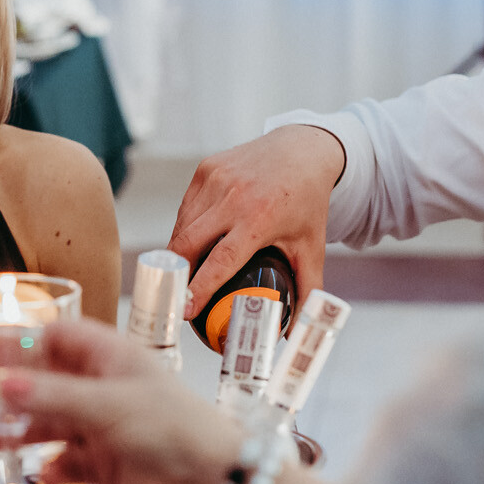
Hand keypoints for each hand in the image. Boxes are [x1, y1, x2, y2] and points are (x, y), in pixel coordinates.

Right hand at [0, 319, 244, 483]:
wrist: (215, 481)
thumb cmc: (177, 427)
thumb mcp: (107, 405)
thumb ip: (52, 396)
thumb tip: (3, 383)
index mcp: (110, 357)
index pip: (55, 337)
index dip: (17, 340)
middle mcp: (104, 388)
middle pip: (44, 383)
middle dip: (6, 393)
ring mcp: (105, 426)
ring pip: (49, 424)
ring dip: (18, 432)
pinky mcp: (108, 462)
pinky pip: (68, 461)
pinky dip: (53, 468)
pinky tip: (42, 474)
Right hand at [170, 124, 346, 318]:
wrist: (302, 150)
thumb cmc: (307, 203)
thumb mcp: (311, 247)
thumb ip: (308, 290)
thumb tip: (295, 333)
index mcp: (259, 218)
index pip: (220, 260)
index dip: (199, 287)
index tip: (185, 310)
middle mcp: (234, 196)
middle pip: (188, 243)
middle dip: (175, 274)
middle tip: (172, 299)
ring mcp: (216, 179)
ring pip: (182, 226)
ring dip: (178, 253)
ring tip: (179, 276)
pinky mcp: (206, 169)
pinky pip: (185, 208)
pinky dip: (184, 229)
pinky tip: (189, 246)